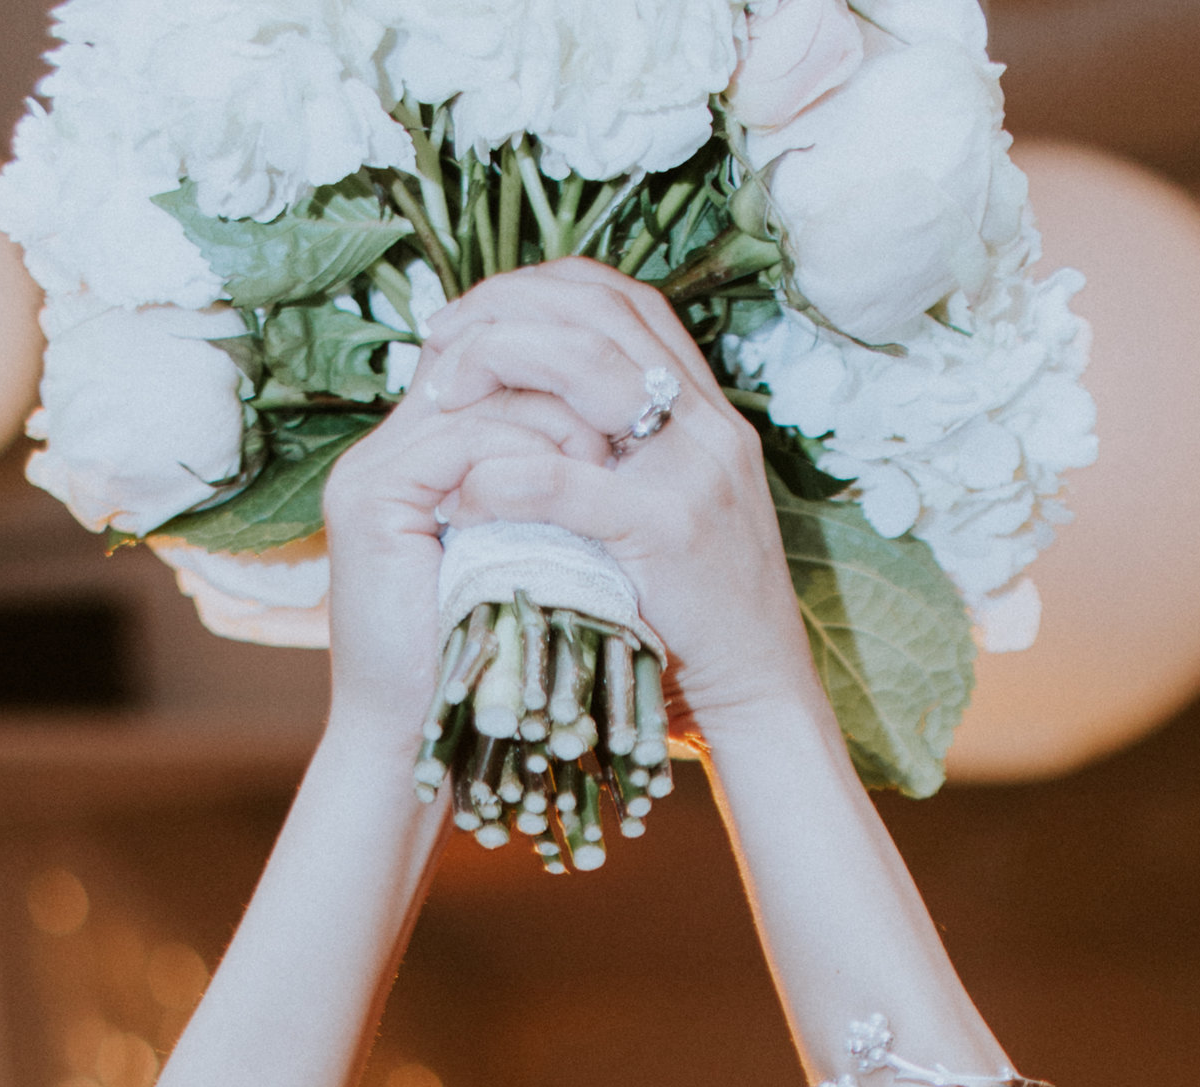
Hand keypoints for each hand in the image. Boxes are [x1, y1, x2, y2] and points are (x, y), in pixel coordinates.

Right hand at [320, 372, 605, 756]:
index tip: (622, 411)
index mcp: (419, 457)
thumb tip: (613, 441)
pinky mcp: (370, 499)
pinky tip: (571, 483)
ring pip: (478, 393)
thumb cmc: (483, 662)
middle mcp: (386, 450)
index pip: (489, 370)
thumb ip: (543, 495)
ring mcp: (371, 471)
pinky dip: (526, 457)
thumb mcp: (525, 556)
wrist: (414, 739)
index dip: (559, 372)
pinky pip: (464, 441)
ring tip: (603, 460)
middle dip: (561, 378)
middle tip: (623, 421)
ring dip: (555, 417)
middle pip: (481, 361)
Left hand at [413, 260, 821, 744]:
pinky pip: (564, 479)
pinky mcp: (665, 530)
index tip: (476, 311)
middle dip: (504, 310)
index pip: (622, 299)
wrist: (759, 687)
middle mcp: (707, 422)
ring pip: (583, 366)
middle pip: (596, 312)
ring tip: (440, 402)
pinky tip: (463, 495)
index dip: (540, 287)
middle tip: (439, 343)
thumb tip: (546, 415)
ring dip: (497, 365)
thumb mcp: (680, 506)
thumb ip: (633, 455)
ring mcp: (692, 471)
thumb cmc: (702, 611)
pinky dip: (502, 477)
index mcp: (708, 408)